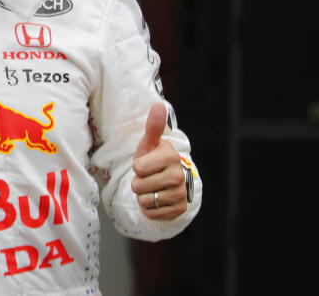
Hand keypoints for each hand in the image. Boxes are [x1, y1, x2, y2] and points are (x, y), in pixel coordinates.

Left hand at [130, 103, 188, 220]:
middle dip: (138, 183)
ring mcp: (180, 194)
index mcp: (171, 156)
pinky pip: (151, 213)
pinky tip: (157, 199)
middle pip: (139, 186)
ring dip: (143, 196)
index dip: (137, 167)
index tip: (146, 164)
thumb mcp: (151, 143)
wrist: (169, 181)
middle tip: (149, 177)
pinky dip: (149, 208)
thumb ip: (153, 126)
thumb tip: (158, 104)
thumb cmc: (155, 160)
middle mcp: (179, 175)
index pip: (139, 168)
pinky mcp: (179, 210)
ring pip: (144, 200)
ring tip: (152, 187)